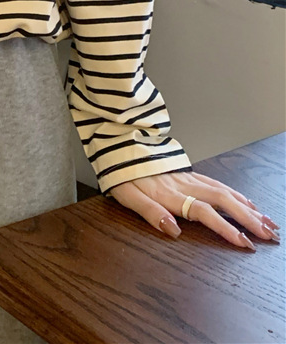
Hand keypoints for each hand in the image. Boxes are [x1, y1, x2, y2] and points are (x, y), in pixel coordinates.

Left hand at [108, 171, 280, 248]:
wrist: (120, 146)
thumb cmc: (122, 175)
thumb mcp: (127, 196)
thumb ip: (149, 212)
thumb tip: (173, 229)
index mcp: (170, 194)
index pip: (204, 212)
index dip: (225, 228)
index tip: (245, 243)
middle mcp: (184, 185)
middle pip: (222, 201)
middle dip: (249, 219)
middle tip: (270, 235)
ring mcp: (189, 177)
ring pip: (225, 191)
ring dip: (248, 208)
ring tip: (268, 222)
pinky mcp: (189, 173)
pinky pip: (218, 183)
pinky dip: (237, 194)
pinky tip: (248, 202)